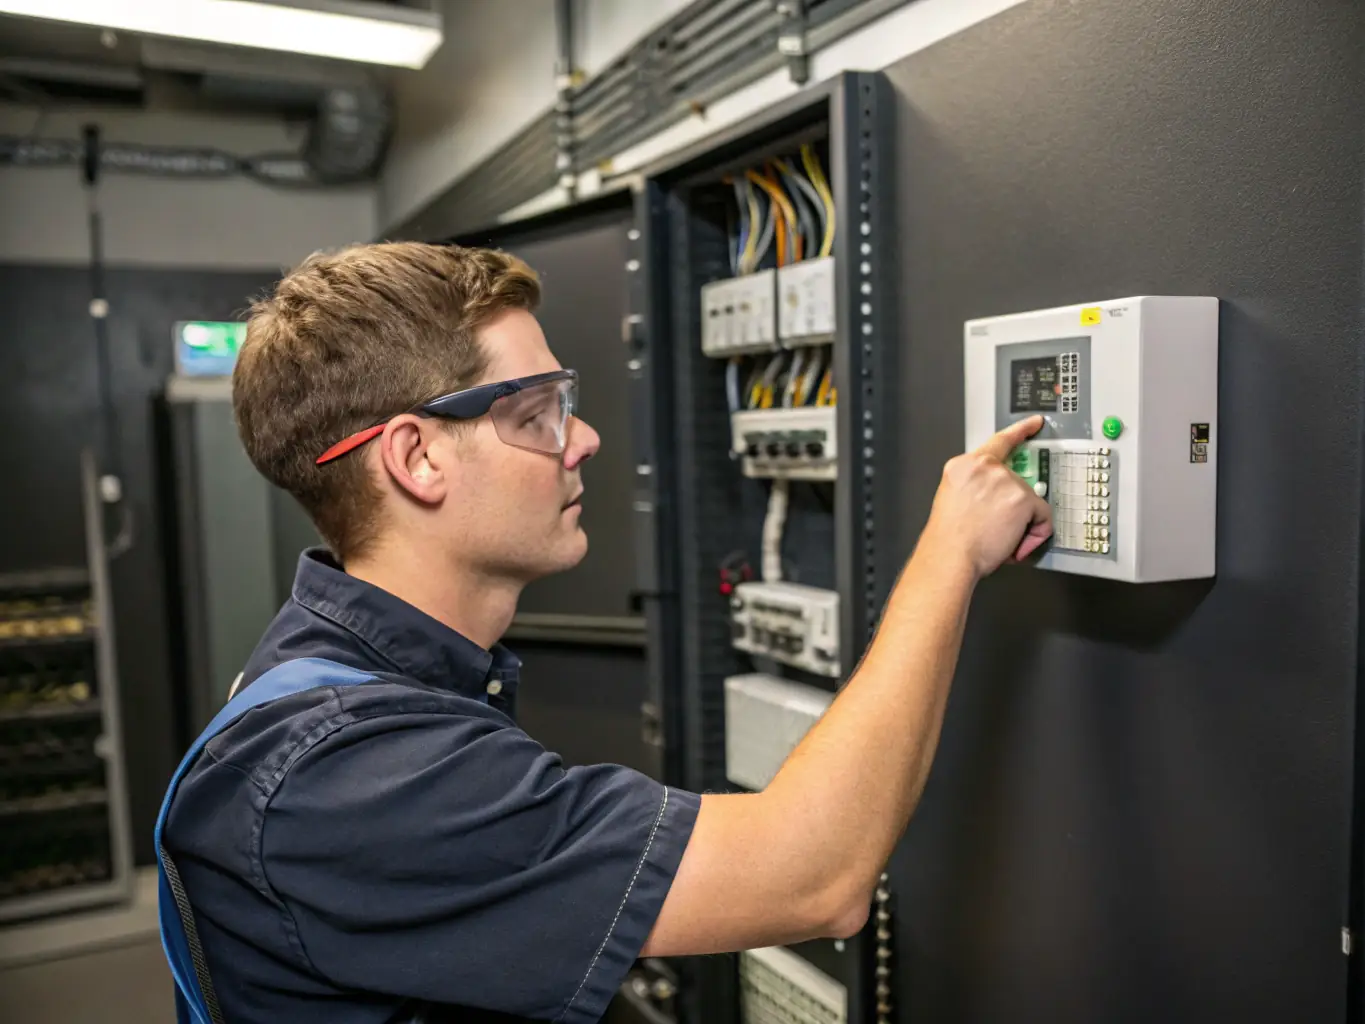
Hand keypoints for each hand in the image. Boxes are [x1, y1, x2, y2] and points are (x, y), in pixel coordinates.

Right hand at [921, 416, 1052, 580]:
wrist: (950, 556)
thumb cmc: (948, 540)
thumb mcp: (954, 500)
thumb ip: (976, 488)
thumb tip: (999, 500)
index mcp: (963, 466)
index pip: (998, 442)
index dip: (1021, 431)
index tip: (1035, 423)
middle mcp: (984, 467)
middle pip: (1017, 483)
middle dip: (1013, 507)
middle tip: (996, 528)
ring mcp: (1004, 479)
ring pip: (1030, 501)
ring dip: (1020, 523)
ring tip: (997, 538)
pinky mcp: (1022, 497)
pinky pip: (1042, 517)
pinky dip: (1033, 534)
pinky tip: (1012, 542)